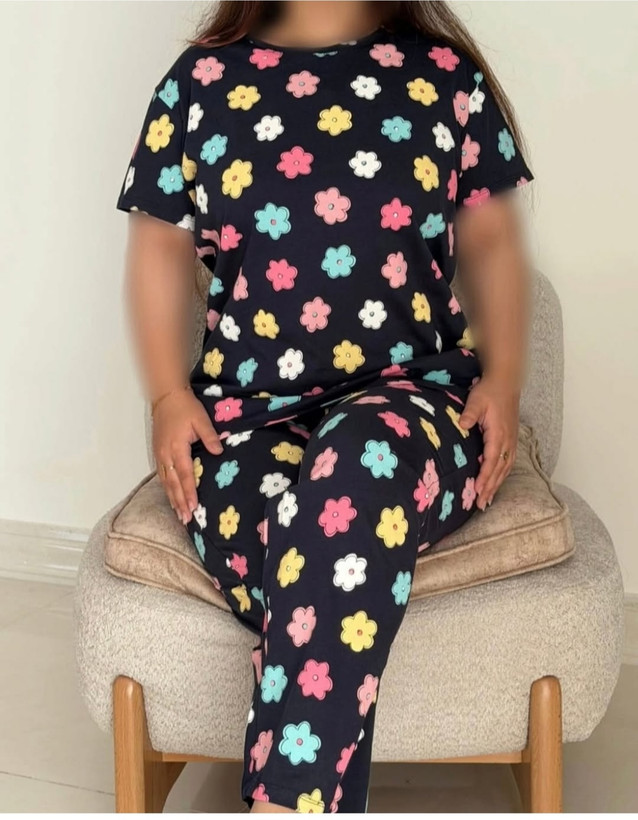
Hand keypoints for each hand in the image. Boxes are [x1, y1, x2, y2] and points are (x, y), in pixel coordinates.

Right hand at [152, 390, 222, 523]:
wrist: (166, 397)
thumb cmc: (186, 408)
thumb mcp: (201, 419)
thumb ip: (210, 437)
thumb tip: (219, 453)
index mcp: (177, 447)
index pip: (185, 475)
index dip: (189, 492)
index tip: (193, 507)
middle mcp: (166, 455)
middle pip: (173, 483)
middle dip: (180, 502)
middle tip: (185, 519)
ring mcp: (160, 454)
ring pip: (166, 482)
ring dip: (172, 498)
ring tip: (178, 514)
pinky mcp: (158, 453)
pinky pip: (162, 475)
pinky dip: (167, 488)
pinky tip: (171, 497)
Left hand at [457, 374, 519, 510]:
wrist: (505, 383)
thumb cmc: (489, 392)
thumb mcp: (476, 400)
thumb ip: (469, 413)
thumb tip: (462, 424)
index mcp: (498, 433)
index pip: (492, 460)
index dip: (485, 476)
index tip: (477, 489)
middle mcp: (507, 441)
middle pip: (500, 469)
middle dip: (490, 487)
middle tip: (481, 504)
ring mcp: (511, 441)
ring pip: (505, 468)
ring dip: (496, 484)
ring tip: (487, 500)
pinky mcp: (511, 440)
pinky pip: (508, 462)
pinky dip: (502, 475)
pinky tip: (495, 483)